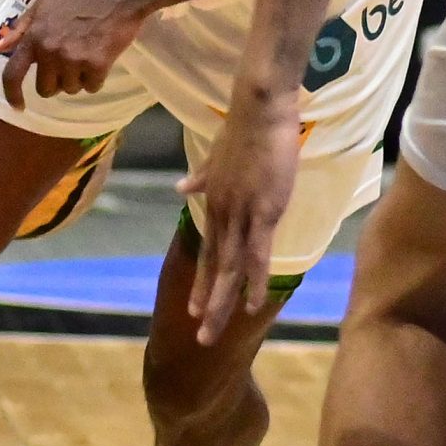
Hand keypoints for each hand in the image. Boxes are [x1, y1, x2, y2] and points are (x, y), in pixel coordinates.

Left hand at [0, 0, 146, 107]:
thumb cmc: (78, 1)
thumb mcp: (43, 6)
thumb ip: (20, 28)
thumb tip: (0, 48)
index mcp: (33, 37)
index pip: (12, 73)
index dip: (12, 94)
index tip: (18, 107)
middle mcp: (49, 51)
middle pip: (45, 90)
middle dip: (55, 82)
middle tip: (67, 64)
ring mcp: (73, 59)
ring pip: (70, 89)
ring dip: (77, 79)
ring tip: (85, 57)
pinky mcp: (96, 65)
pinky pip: (91, 87)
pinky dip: (96, 79)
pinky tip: (99, 60)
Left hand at [179, 90, 303, 344]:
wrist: (256, 108)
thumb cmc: (244, 129)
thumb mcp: (216, 159)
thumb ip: (201, 178)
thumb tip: (181, 187)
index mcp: (215, 204)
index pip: (208, 252)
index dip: (202, 282)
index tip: (192, 309)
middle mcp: (223, 214)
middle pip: (214, 268)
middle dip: (206, 305)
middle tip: (199, 337)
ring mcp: (242, 214)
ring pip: (230, 269)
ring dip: (222, 303)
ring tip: (211, 333)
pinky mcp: (264, 210)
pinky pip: (258, 254)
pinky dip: (255, 281)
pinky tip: (254, 305)